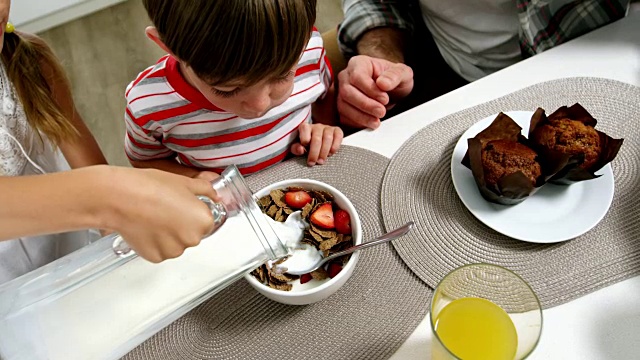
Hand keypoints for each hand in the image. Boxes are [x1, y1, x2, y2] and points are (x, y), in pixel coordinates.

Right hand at [100, 167, 216, 262]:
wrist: (120, 197)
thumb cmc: (150, 187)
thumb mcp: (184, 182)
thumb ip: (205, 190)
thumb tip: (214, 195)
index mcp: (203, 220)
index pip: (206, 222)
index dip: (193, 213)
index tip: (182, 207)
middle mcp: (192, 239)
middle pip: (191, 235)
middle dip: (181, 225)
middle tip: (165, 210)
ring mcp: (173, 250)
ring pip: (175, 244)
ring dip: (168, 235)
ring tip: (154, 217)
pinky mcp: (156, 257)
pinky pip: (160, 251)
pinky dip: (154, 242)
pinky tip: (146, 227)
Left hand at [290, 123, 342, 165]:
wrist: (319, 143)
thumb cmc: (306, 146)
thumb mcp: (298, 147)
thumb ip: (296, 148)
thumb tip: (301, 150)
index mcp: (305, 127)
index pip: (304, 129)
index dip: (304, 139)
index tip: (304, 151)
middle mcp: (317, 126)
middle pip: (317, 138)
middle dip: (314, 152)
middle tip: (313, 163)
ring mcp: (328, 127)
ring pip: (328, 138)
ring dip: (324, 152)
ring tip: (321, 162)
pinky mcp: (337, 131)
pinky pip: (338, 137)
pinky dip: (335, 146)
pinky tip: (330, 154)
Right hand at [337, 55, 413, 129]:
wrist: (392, 91)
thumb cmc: (394, 79)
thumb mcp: (403, 73)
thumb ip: (395, 75)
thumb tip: (383, 83)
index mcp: (358, 63)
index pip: (357, 77)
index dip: (370, 90)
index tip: (384, 98)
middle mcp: (346, 77)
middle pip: (347, 92)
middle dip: (365, 105)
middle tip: (381, 112)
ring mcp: (341, 93)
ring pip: (343, 106)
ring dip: (361, 116)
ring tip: (377, 121)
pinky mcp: (342, 107)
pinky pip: (344, 117)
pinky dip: (357, 122)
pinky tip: (369, 123)